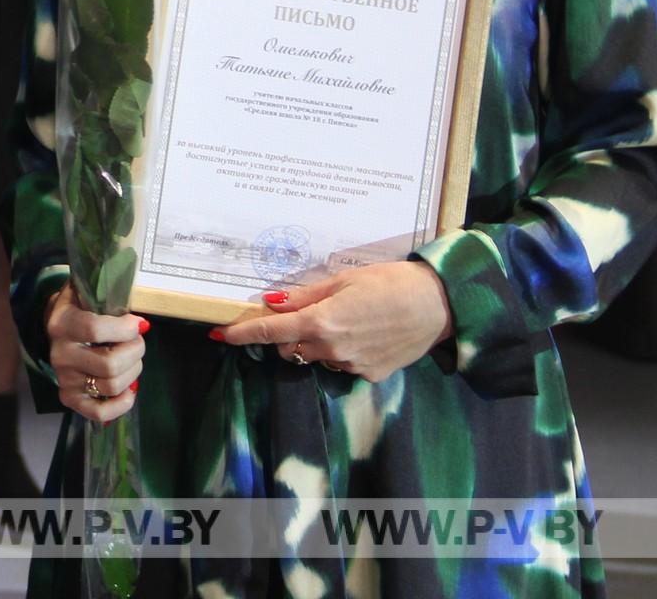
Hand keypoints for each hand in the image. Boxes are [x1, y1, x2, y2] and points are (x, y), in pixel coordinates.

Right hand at [45, 282, 145, 423]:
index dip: (125, 329)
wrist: (56, 325)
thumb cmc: (80, 306)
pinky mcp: (69, 397)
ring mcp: (64, 378)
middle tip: (138, 342)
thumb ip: (109, 293)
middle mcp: (60, 354)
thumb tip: (141, 321)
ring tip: (133, 360)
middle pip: (109, 365)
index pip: (95, 330)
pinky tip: (129, 390)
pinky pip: (99, 413)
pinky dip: (121, 405)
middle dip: (135, 352)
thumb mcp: (87, 291)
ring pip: (111, 386)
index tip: (138, 324)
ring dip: (133, 373)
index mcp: (62, 323)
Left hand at [213, 261, 452, 380]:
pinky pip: (342, 365)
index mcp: (321, 322)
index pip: (270, 333)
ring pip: (316, 358)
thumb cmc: (390, 282)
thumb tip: (272, 303)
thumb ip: (305, 296)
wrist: (438, 305)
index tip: (218, 335)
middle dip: (286, 336)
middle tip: (302, 314)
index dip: (241, 334)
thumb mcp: (343, 280)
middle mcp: (332, 350)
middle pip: (290, 349)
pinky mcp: (370, 375)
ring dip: (316, 344)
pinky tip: (364, 333)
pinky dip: (342, 352)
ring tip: (346, 319)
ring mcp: (352, 366)